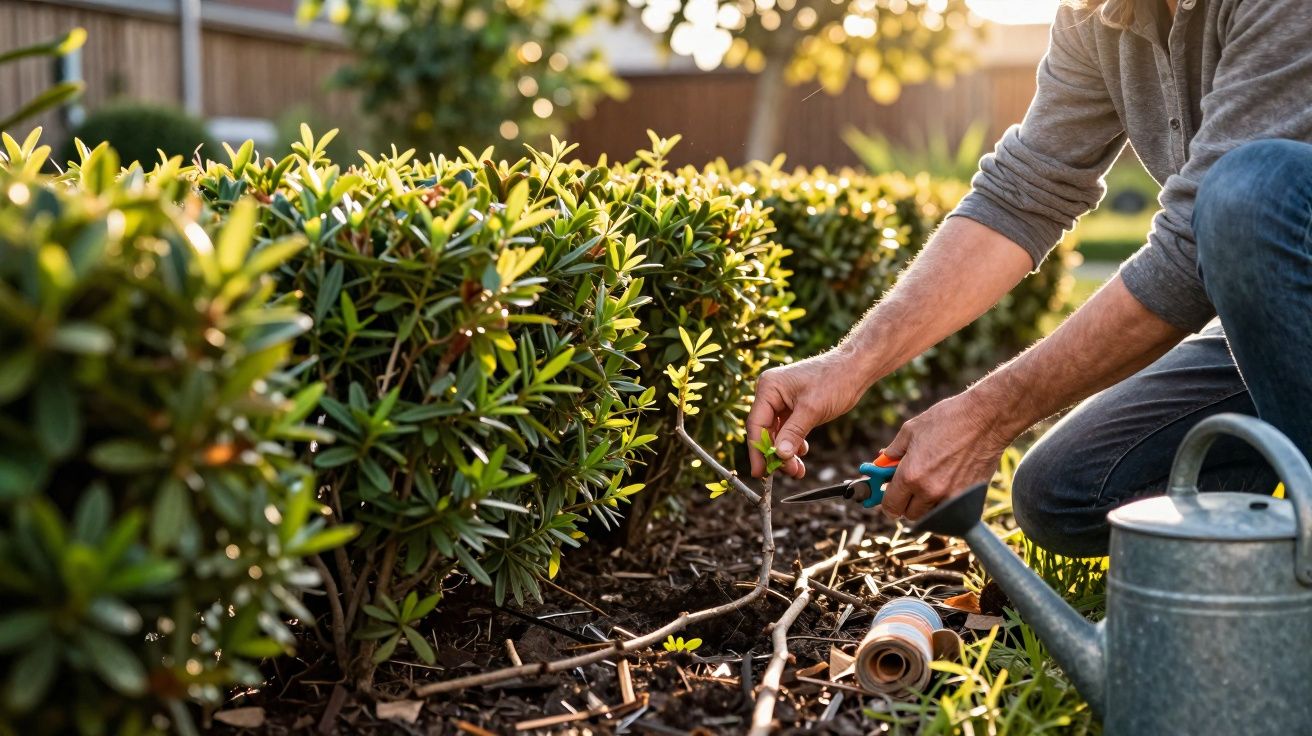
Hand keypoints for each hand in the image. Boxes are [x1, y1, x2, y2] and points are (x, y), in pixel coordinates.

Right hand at [747, 351, 870, 477]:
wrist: (856, 368)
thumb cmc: (835, 380)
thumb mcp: (812, 410)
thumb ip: (794, 433)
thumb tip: (780, 456)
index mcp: (769, 387)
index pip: (756, 424)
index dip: (758, 450)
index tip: (761, 472)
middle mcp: (771, 393)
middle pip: (765, 431)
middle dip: (776, 454)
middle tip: (788, 472)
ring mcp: (782, 400)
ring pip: (777, 433)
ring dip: (786, 452)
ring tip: (797, 470)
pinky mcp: (793, 406)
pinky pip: (787, 429)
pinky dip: (794, 443)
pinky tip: (802, 454)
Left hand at [878, 389, 1012, 519]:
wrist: (986, 419)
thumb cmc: (948, 419)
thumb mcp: (911, 430)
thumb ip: (893, 451)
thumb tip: (883, 462)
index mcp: (910, 475)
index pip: (891, 506)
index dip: (888, 502)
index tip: (890, 496)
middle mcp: (930, 491)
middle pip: (910, 515)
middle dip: (906, 503)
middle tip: (910, 487)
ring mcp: (952, 496)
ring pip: (932, 514)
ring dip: (927, 504)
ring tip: (931, 482)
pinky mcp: (971, 497)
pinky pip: (952, 510)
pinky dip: (946, 503)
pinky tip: (948, 484)